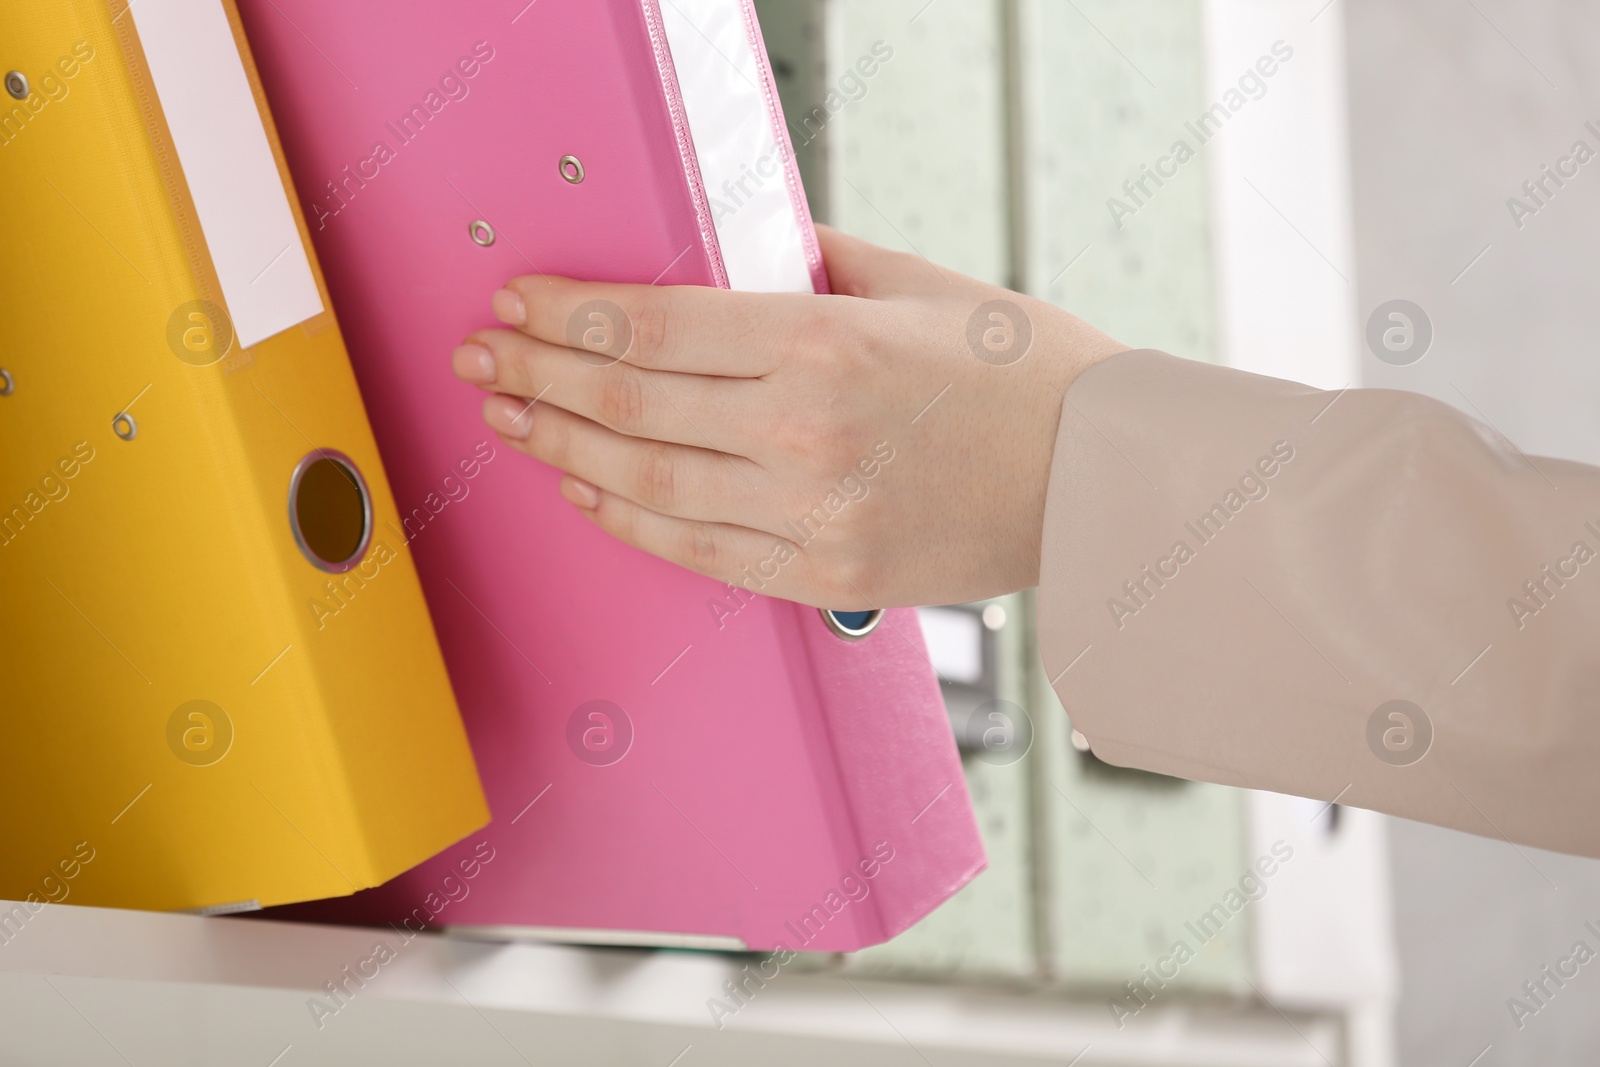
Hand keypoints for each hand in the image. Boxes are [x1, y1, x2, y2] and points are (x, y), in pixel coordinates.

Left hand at [450, 226, 1125, 608]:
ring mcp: (811, 513)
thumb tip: (730, 251)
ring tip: (512, 421)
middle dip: (539, 374)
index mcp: (823, 342)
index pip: (650, 324)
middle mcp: (803, 431)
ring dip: (563, 446)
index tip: (515, 304)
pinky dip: (626, 518)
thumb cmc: (1023, 370)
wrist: (1102, 477)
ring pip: (644, 481)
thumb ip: (809, 261)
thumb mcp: (917, 282)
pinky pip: (695, 550)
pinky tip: (584, 489)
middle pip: (628, 400)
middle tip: (483, 360)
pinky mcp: (824, 575)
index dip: (565, 313)